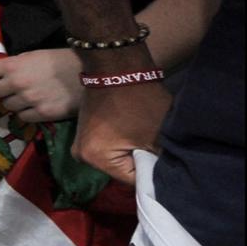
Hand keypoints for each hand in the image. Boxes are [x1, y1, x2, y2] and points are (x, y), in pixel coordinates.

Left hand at [0, 49, 81, 123]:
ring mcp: (29, 99)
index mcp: (12, 65)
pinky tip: (38, 105)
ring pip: (7, 107)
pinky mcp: (42, 113)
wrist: (92, 71)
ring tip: (29, 96)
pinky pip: (23, 117)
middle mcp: (16, 83)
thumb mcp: (33, 56)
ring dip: (13, 103)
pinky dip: (27, 113)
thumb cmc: (61, 60)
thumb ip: (13, 66)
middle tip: (7, 89)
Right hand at [72, 72, 172, 186]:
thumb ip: (161, 162)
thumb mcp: (157, 136)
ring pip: (117, 157)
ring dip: (133, 151)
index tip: (166, 160)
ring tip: (147, 138)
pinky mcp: (85, 131)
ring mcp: (80, 143)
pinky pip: (109, 146)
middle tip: (158, 147)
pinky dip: (124, 142)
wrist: (117, 66)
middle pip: (122, 169)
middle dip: (142, 161)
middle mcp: (81, 155)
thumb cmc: (139, 101)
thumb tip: (166, 177)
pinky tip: (136, 130)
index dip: (153, 171)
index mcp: (95, 158)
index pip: (132, 179)